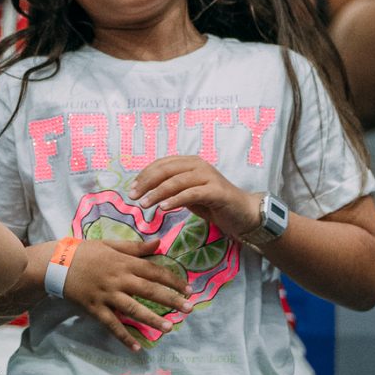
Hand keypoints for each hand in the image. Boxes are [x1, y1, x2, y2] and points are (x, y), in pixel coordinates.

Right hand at [61, 236, 191, 353]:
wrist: (56, 263)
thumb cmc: (84, 252)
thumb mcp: (110, 244)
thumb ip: (135, 247)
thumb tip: (159, 243)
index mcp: (124, 263)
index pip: (154, 271)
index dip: (173, 280)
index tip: (188, 289)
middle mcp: (118, 279)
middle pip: (149, 291)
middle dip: (171, 300)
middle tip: (189, 309)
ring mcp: (106, 295)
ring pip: (133, 309)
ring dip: (152, 320)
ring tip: (168, 328)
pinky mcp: (95, 308)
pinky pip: (112, 325)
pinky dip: (124, 337)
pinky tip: (136, 348)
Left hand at [132, 157, 259, 241]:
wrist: (242, 212)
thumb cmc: (213, 203)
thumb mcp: (187, 193)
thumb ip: (171, 188)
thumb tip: (146, 190)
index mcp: (190, 162)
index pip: (162, 164)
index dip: (144, 175)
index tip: (132, 188)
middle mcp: (199, 165)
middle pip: (166, 170)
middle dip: (147, 183)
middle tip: (133, 196)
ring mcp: (209, 176)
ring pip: (177, 181)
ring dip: (157, 192)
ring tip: (144, 204)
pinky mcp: (216, 191)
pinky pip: (191, 194)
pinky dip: (175, 200)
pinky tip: (163, 207)